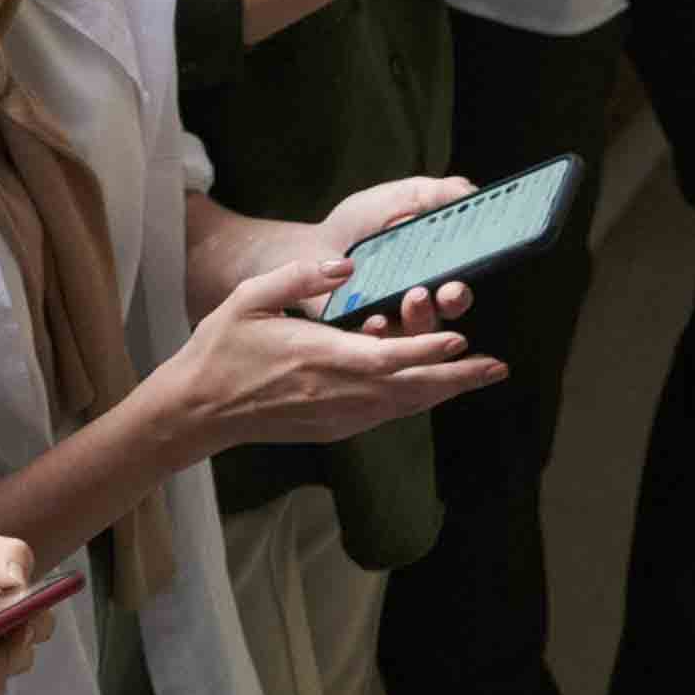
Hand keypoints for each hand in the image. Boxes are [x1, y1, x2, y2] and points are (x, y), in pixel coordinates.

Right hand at [166, 224, 505, 447]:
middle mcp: (333, 393)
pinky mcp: (332, 428)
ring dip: (442, 391)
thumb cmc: (221, 348)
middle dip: (455, 378)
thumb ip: (300, 276)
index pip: (385, 358)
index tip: (461, 341)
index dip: (426, 352)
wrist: (198, 409)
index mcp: (316, 357)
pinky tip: (432, 389)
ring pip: (402, 406)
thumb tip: (349, 266)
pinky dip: (413, 401)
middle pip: (408, 390)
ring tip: (478, 375)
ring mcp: (335, 416)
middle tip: (496, 367)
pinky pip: (383, 415)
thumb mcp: (249, 297)